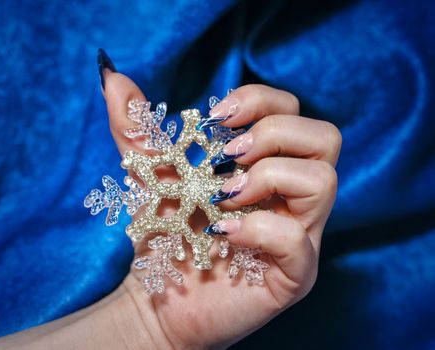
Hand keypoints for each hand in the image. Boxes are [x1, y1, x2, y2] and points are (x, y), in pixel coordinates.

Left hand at [101, 60, 340, 347]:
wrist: (157, 297)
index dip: (261, 102)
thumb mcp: (150, 173)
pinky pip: (297, 240)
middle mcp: (292, 198)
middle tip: (225, 159)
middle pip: (324, 138)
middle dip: (272, 135)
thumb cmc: (165, 234)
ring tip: (224, 196)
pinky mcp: (292, 275)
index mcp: (269, 166)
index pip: (294, 112)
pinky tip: (222, 232)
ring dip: (267, 177)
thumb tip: (113, 79)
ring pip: (323, 180)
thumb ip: (136, 128)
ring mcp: (299, 236)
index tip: (217, 117)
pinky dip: (256, 227)